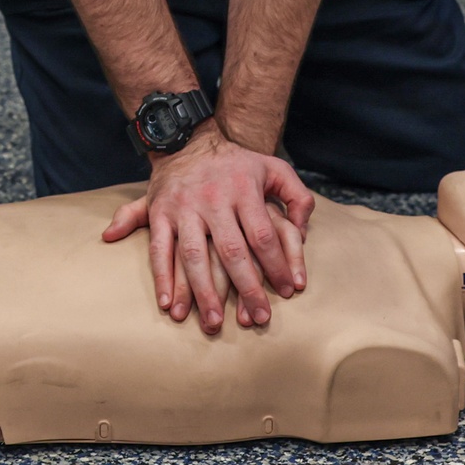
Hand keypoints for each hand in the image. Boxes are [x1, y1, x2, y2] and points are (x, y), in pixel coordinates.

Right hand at [102, 121, 314, 332]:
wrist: (189, 141)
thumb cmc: (237, 164)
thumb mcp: (274, 168)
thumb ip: (298, 198)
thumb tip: (304, 234)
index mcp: (244, 190)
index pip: (263, 235)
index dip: (277, 265)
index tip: (288, 291)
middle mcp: (214, 199)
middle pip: (232, 251)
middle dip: (247, 289)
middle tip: (258, 319)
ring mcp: (185, 207)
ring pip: (194, 255)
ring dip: (203, 292)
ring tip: (213, 323)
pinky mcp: (160, 212)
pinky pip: (160, 249)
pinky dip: (162, 278)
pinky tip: (169, 304)